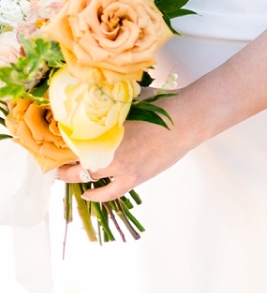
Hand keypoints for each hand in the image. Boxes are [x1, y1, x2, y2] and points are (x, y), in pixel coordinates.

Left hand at [57, 94, 190, 200]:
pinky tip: (87, 194)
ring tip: (64, 173)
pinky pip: (109, 193)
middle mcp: (109, 151)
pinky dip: (96, 195)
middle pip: (75, 159)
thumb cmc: (162, 106)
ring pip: (87, 176)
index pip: (73, 138)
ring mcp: (121, 168)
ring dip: (73, 175)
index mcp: (106, 129)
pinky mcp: (134, 178)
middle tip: (55, 158)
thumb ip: (114, 103)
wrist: (186, 121)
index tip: (54, 140)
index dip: (61, 141)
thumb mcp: (133, 98)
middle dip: (62, 160)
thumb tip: (99, 97)